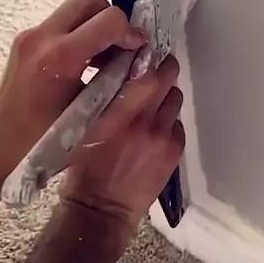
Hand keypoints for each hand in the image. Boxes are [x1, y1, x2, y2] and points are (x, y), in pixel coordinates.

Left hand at [0, 0, 146, 199]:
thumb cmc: (43, 144)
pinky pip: (62, 23)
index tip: (138, 50)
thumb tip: (144, 64)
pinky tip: (87, 65)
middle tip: (121, 48)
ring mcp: (30, 37)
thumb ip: (123, 88)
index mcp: (59, 58)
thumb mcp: (94, 123)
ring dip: (97, 26)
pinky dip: (81, 34)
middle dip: (112, 20)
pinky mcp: (26, 41)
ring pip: (76, 8)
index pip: (109, 19)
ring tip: (105, 60)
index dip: (131, 33)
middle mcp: (41, 38)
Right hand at [61, 55, 184, 232]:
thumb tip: (124, 71)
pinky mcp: (174, 153)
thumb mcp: (84, 128)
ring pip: (175, 100)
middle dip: (163, 70)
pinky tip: (156, 129)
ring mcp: (163, 138)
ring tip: (153, 103)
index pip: (146, 74)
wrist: (101, 210)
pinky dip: (169, 122)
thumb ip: (105, 98)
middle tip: (156, 70)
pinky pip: (178, 125)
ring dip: (166, 96)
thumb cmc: (85, 168)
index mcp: (118, 115)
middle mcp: (145, 123)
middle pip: (167, 81)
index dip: (149, 59)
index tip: (146, 52)